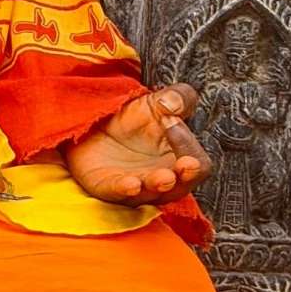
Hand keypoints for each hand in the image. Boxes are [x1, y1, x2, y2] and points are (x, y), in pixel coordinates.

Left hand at [63, 85, 211, 205]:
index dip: (189, 144)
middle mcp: (161, 180)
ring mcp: (135, 187)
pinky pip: (116, 194)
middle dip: (184, 176)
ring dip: (156, 185)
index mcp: (179, 160)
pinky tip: (130, 184)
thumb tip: (173, 104)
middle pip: (180, 187)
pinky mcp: (107, 188)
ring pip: (150, 193)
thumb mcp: (158, 101)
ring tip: (163, 178)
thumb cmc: (133, 119)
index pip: (197, 163)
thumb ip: (178, 97)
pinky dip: (124, 190)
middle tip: (186, 164)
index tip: (172, 119)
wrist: (93, 125)